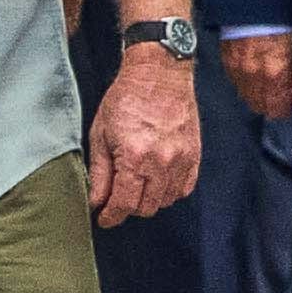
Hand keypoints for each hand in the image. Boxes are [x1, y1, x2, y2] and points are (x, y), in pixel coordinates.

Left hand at [87, 45, 199, 225]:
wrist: (159, 74)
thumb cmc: (125, 98)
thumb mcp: (101, 134)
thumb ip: (99, 172)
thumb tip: (96, 201)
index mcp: (134, 157)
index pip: (123, 203)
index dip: (111, 217)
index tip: (104, 219)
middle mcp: (162, 162)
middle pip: (146, 207)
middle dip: (128, 207)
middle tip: (117, 197)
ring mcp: (182, 159)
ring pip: (165, 201)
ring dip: (149, 199)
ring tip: (137, 184)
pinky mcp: (194, 155)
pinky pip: (184, 189)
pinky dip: (169, 190)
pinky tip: (157, 179)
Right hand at [224, 33, 291, 123]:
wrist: (254, 5)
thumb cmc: (282, 26)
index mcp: (274, 74)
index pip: (276, 109)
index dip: (284, 111)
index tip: (290, 107)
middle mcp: (253, 76)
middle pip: (259, 106)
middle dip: (271, 106)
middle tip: (281, 98)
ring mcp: (237, 70)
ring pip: (246, 97)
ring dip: (258, 97)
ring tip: (268, 88)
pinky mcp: (226, 63)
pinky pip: (235, 84)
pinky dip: (245, 86)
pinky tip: (254, 78)